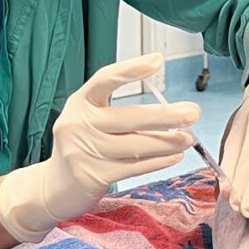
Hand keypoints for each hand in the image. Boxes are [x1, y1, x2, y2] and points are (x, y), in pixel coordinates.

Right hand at [0, 54, 197, 243]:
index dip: (131, 69)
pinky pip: (135, 166)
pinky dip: (159, 161)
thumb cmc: (83, 146)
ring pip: (137, 144)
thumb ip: (121, 113)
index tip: (158, 60)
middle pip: (129, 116)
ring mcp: (83, 151)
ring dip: (168, 141)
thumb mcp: (91, 121)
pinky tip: (174, 156)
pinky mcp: (94, 176)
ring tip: (188, 138)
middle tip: (193, 112)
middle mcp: (78, 124)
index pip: (104, 79)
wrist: (55, 188)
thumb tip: (173, 110)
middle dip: (166, 115)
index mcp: (79, 103)